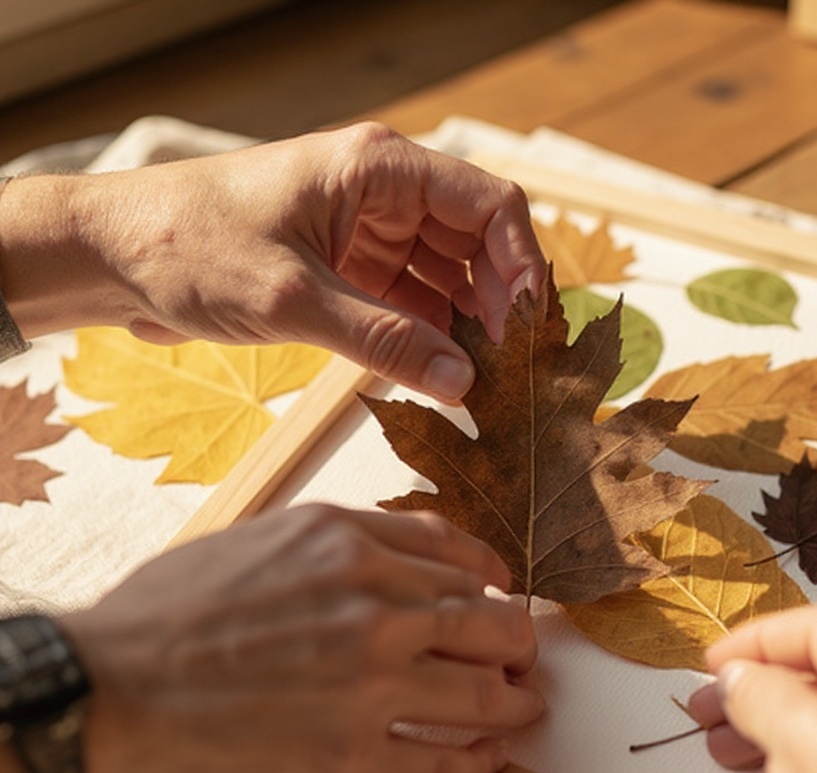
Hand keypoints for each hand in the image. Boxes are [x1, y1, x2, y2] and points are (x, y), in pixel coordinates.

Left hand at [0, 123, 545, 401]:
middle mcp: (383, 195)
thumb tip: (463, 381)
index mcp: (379, 169)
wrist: (111, 257)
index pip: (488, 204)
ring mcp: (368, 235)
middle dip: (497, 305)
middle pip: (475, 245)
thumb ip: (383, 340)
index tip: (529, 329)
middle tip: (511, 372)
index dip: (522, 264)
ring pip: (447, 280)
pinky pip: (410, 305)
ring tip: (485, 383)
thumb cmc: (189, 248)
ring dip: (466, 328)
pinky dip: (428, 339)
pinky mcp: (349, 273)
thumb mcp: (293, 299)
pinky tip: (443, 376)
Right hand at [58, 504, 541, 772]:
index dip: (492, 578)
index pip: (457, 555)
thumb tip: (407, 553)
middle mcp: (376, 606)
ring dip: (517, 702)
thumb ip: (341, 542)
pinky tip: (490, 757)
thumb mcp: (262, 538)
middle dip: (517, 642)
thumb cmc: (171, 611)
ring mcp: (373, 684)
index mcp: (350, 544)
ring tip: (525, 707)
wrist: (110, 687)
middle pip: (491, 623)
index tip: (502, 593)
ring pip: (485, 693)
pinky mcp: (356, 758)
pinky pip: (446, 761)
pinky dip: (481, 759)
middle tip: (523, 656)